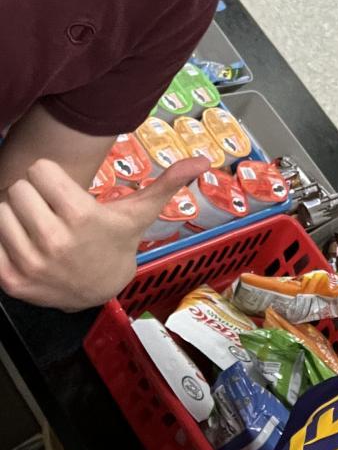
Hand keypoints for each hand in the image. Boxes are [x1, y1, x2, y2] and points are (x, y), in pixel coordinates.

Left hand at [0, 156, 208, 309]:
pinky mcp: (12, 281)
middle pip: (18, 189)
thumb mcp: (141, 212)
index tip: (61, 188)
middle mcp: (53, 240)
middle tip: (49, 206)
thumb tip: (204, 159)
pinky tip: (26, 243)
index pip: (39, 171)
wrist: (101, 290)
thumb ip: (168, 181)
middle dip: (32, 193)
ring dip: (16, 215)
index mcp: (81, 216)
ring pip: (1, 213)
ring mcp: (30, 263)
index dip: (50, 176)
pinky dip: (5, 239)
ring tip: (38, 224)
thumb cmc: (118, 242)